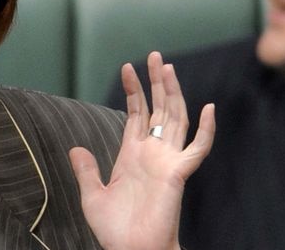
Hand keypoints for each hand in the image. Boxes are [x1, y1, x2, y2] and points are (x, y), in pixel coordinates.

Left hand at [69, 52, 215, 249]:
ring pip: (175, 119)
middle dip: (157, 82)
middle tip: (155, 55)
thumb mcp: (92, 194)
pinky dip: (206, 130)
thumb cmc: (114, 229)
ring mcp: (167, 161)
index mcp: (131, 154)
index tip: (127, 67)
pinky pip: (197, 149)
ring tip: (167, 67)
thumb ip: (86, 170)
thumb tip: (76, 148)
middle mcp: (152, 153)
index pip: (136, 114)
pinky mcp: (178, 174)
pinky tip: (208, 108)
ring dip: (173, 93)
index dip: (134, 91)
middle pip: (158, 109)